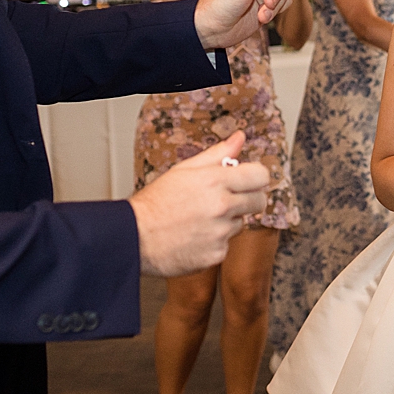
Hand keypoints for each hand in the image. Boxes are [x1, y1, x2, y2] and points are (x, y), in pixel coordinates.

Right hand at [127, 132, 271, 277]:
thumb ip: (218, 154)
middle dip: (248, 199)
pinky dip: (215, 242)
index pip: (260, 176)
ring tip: (200, 219)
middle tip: (226, 200)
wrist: (133, 237)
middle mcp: (222, 206)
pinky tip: (194, 236)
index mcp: (216, 181)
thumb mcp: (185, 170)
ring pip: (241, 223)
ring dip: (228, 221)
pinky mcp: (216, 255)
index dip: (256, 177)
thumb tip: (240, 138)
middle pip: (260, 201)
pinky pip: (226, 245)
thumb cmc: (156, 202)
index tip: (248, 180)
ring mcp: (220, 233)